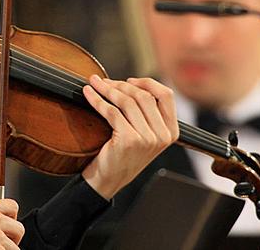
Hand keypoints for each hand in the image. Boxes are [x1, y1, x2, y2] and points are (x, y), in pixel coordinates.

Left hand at [81, 75, 178, 199]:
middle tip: (102, 81)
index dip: (147, 83)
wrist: (107, 180)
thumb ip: (145, 113)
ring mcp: (147, 139)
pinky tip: (88, 94)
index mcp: (171, 132)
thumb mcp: (143, 134)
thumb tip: (130, 82)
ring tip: (93, 83)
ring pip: (127, 101)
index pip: (166, 95)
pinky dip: (97, 99)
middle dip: (120, 84)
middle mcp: (163, 136)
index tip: (128, 80)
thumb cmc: (122, 154)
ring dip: (107, 89)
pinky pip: (111, 111)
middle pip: (143, 96)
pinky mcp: (129, 140)